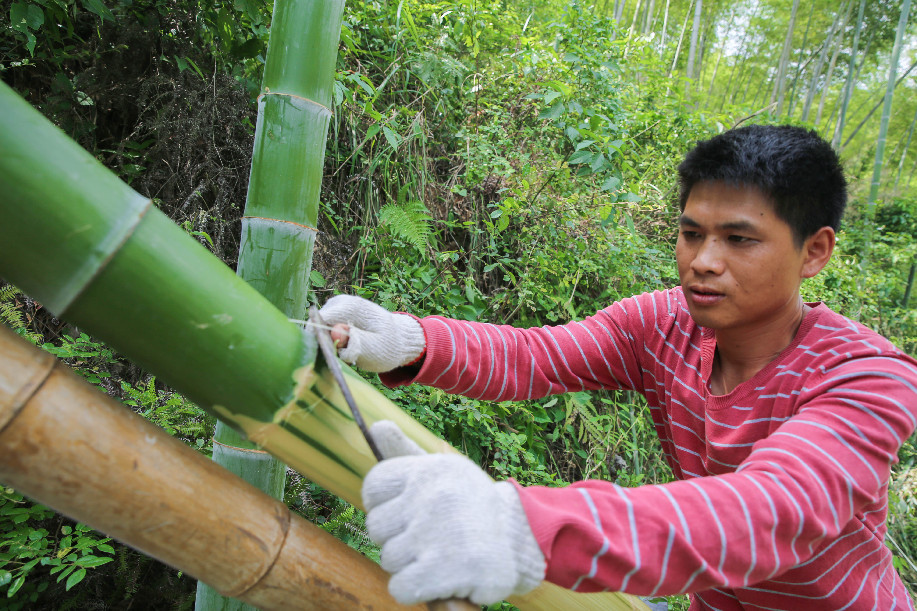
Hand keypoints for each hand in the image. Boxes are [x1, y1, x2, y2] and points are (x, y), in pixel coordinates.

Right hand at [318, 295, 424, 372]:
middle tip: (346, 357)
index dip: (320, 341)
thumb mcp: (376, 349)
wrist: (397, 338)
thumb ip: (356, 343)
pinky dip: (332, 342)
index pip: (319, 320)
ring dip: (330, 345)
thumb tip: (335, 336)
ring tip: (350, 352)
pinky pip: (323, 331)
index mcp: (351, 306)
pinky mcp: (333, 314)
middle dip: (327, 345)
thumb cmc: (388, 345)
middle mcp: (340, 302)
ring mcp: (335, 307)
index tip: (334, 355)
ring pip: (318, 330)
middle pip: (316, 325)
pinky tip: (347, 347)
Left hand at [362, 421, 545, 605]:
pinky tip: (438, 577)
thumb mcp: (442, 471)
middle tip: (429, 536)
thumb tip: (377, 426)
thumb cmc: (471, 505)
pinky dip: (415, 589)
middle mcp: (432, 497)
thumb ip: (405, 453)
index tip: (407, 512)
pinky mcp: (446, 571)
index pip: (374, 486)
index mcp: (429, 470)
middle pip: (376, 527)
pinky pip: (400, 587)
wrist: (522, 539)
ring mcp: (438, 534)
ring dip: (410, 564)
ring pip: (388, 559)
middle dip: (397, 537)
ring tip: (440, 553)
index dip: (385, 505)